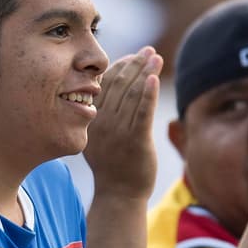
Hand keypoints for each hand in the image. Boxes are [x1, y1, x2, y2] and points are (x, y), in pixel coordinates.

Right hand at [84, 47, 162, 198]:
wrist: (119, 196)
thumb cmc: (112, 166)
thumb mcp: (98, 138)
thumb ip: (101, 115)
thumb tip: (110, 91)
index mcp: (92, 120)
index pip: (104, 85)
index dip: (119, 67)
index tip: (133, 55)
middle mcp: (102, 123)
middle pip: (119, 85)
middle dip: (135, 64)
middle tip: (148, 51)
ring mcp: (118, 132)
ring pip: (132, 95)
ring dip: (145, 72)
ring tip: (156, 57)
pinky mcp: (135, 141)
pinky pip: (142, 113)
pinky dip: (147, 93)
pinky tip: (153, 78)